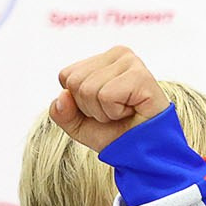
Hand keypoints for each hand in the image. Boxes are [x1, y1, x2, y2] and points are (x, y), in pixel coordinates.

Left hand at [51, 48, 167, 154]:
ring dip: (103, 112)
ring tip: (125, 112)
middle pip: (76, 82)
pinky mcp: (142, 77)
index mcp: (104, 59)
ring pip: (89, 89)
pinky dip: (115, 112)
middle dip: (90, 107)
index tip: (103, 108)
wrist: (145, 151)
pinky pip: (106, 95)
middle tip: (115, 112)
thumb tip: (63, 95)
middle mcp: (120, 54)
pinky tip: (132, 111)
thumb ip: (60, 111)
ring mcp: (132, 63)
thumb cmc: (117, 133)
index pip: (67, 75)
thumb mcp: (77, 124)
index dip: (78, 101)